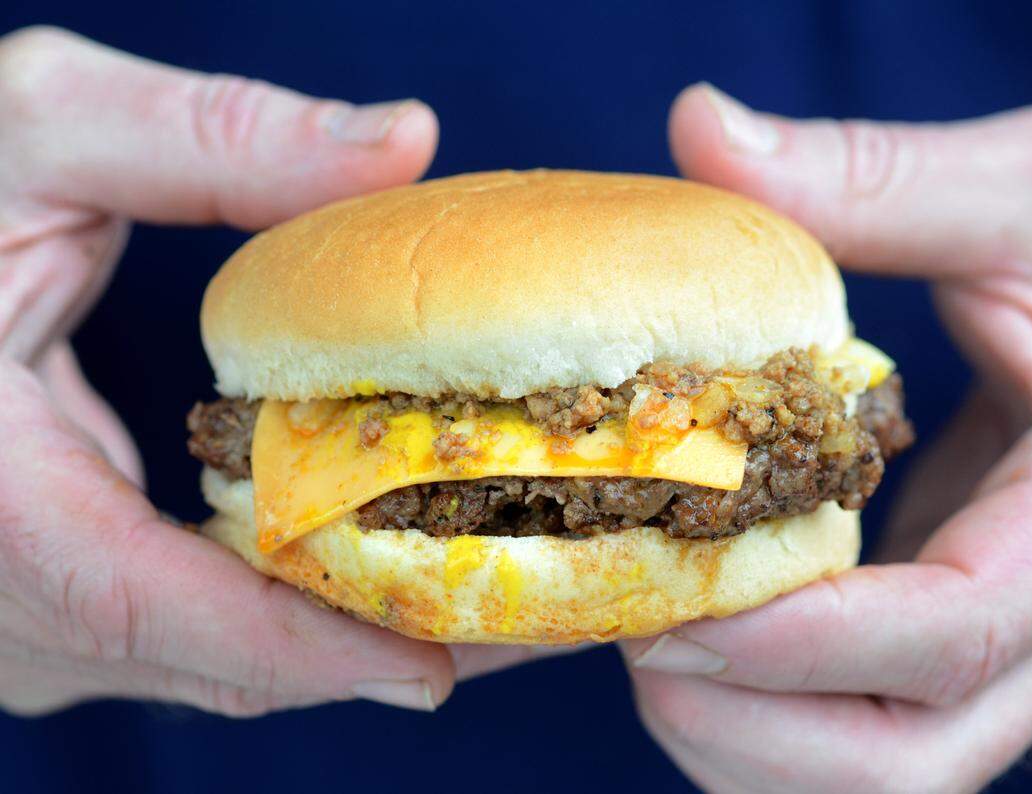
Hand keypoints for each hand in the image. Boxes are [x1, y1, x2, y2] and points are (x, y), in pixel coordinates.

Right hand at [0, 26, 466, 714]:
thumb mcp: (40, 132)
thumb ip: (216, 140)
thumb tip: (403, 139)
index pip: (159, 607)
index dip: (311, 644)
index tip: (443, 659)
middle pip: (205, 657)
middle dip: (364, 642)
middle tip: (510, 620)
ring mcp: (5, 613)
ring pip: (195, 663)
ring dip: (335, 638)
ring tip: (469, 605)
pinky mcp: (30, 601)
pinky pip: (173, 635)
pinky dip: (276, 617)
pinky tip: (366, 575)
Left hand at [623, 84, 1031, 792]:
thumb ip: (874, 175)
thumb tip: (697, 128)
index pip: (954, 630)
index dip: (796, 641)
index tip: (661, 608)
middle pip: (909, 763)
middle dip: (748, 728)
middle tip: (633, 634)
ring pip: (892, 782)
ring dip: (752, 745)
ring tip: (653, 648)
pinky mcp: (1001, 660)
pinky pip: (883, 743)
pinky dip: (780, 726)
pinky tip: (713, 645)